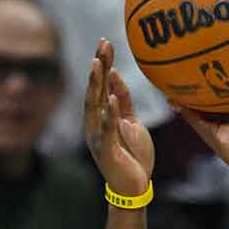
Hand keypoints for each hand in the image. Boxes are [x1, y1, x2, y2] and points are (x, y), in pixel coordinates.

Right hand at [83, 40, 153, 196]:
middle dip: (98, 67)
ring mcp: (98, 136)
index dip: (103, 63)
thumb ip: (124, 101)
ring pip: (95, 107)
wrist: (134, 186)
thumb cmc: (132, 155)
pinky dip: (108, 115)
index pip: (101, 84)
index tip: (105, 42)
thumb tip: (117, 76)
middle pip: (95, 89)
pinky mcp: (106, 150)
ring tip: (98, 65)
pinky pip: (106, 130)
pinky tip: (110, 101)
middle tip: (101, 45)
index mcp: (102, 115)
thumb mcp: (131, 122)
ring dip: (96, 85)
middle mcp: (95, 122)